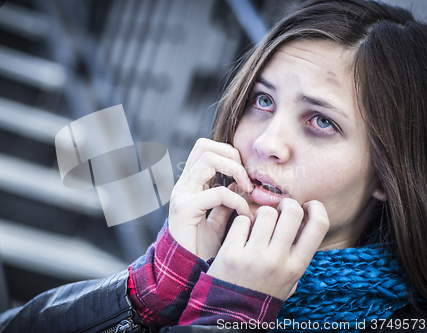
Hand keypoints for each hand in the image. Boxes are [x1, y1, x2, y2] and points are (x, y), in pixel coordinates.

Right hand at [168, 138, 254, 260]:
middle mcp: (184, 185)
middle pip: (204, 145)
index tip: (245, 176)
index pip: (205, 149)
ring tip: (247, 190)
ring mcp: (182, 194)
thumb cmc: (200, 247)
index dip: (229, 154)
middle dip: (231, 156)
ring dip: (235, 170)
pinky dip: (237, 200)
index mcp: (191, 184)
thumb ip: (226, 202)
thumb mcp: (217, 220)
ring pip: (208, 159)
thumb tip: (238, 186)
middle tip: (246, 179)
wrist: (185, 270)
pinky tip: (244, 214)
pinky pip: (217, 192)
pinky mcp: (185, 209)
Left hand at [207, 198, 329, 299]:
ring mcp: (254, 257)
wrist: (232, 313)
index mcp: (296, 267)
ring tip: (257, 224)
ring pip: (265, 212)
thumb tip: (306, 220)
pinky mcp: (231, 254)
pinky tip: (240, 233)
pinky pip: (241, 221)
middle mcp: (278, 260)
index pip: (319, 226)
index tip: (308, 205)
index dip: (316, 208)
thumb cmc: (262, 292)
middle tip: (279, 208)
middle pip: (292, 212)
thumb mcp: (289, 279)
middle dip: (286, 203)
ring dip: (262, 213)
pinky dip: (241, 222)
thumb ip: (298, 255)